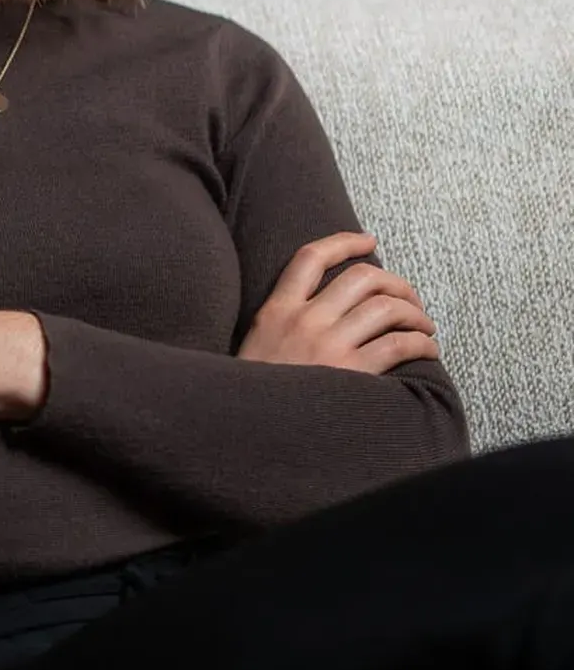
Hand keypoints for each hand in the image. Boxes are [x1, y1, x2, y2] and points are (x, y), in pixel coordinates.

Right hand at [239, 232, 438, 373]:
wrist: (244, 428)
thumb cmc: (255, 390)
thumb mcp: (256, 344)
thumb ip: (283, 322)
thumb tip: (325, 307)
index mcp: (276, 309)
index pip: (311, 257)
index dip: (344, 243)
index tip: (369, 241)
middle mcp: (303, 320)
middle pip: (361, 277)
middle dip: (396, 283)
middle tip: (409, 298)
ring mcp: (327, 345)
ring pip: (386, 307)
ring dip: (415, 314)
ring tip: (423, 326)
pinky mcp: (350, 372)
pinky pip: (399, 345)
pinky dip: (421, 343)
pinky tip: (426, 350)